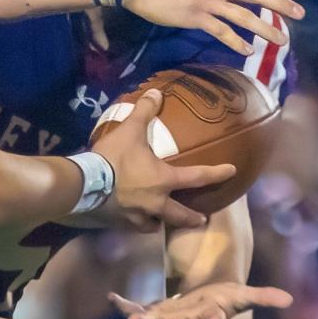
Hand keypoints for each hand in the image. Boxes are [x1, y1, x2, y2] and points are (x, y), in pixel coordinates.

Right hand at [89, 89, 236, 230]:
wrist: (85, 183)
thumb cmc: (113, 158)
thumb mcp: (130, 131)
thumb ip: (143, 112)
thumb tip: (156, 92)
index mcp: (164, 181)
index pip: (197, 177)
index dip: (217, 173)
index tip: (232, 172)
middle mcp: (156, 203)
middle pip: (180, 215)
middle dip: (192, 218)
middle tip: (201, 219)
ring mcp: (138, 216)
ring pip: (156, 224)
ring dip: (160, 222)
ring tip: (159, 220)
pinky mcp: (120, 223)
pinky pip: (133, 226)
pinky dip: (135, 223)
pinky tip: (131, 218)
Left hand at [109, 281, 292, 318]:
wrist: (196, 313)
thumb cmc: (218, 303)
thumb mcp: (239, 297)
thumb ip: (261, 298)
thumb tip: (289, 299)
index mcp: (207, 317)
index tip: (217, 316)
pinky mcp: (150, 313)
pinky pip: (133, 309)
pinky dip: (123, 305)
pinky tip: (112, 298)